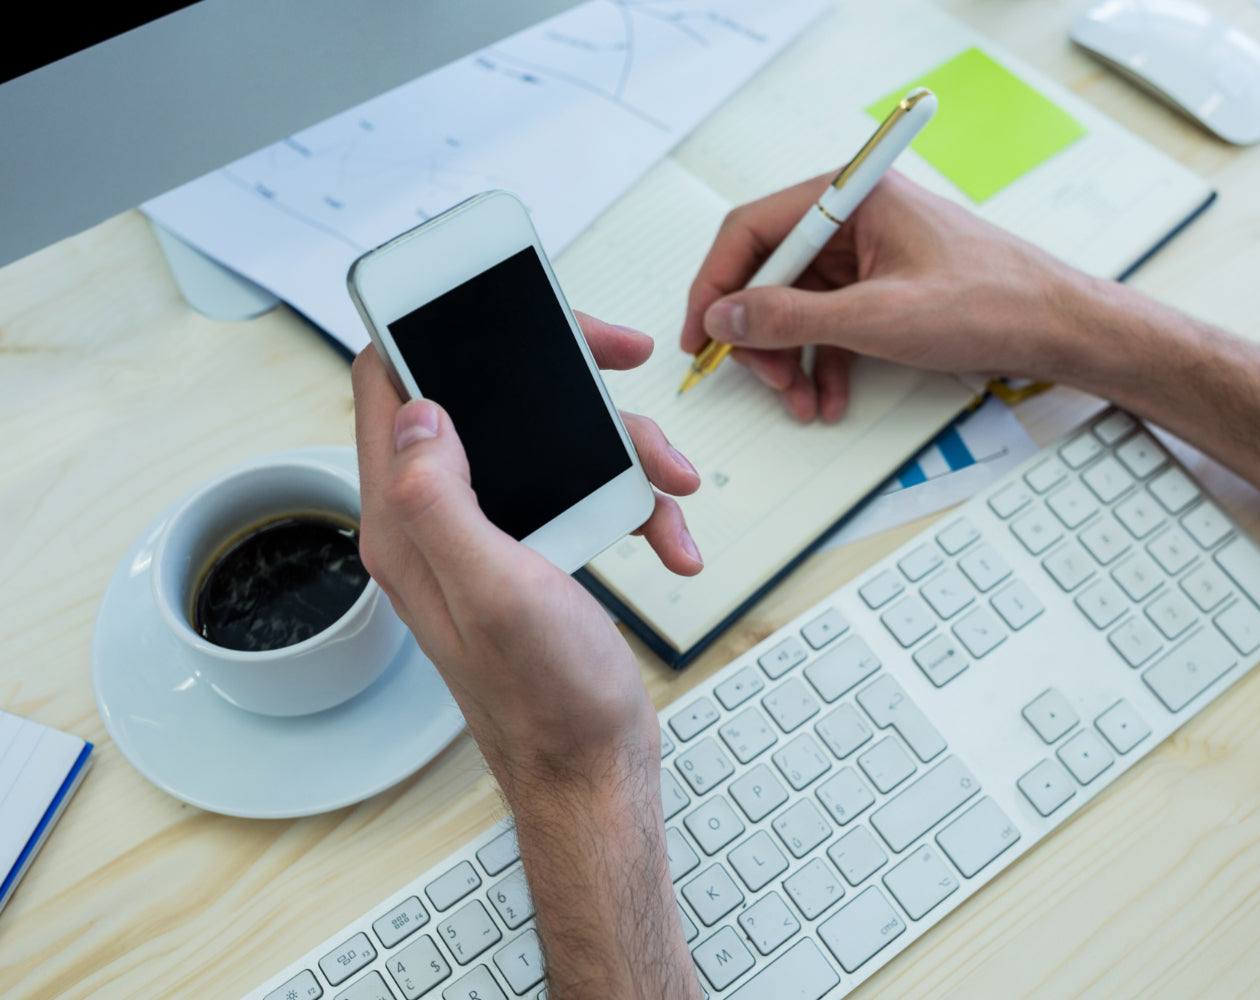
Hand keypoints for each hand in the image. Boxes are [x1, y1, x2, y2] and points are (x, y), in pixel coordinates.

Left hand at [352, 314, 700, 787]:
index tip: (491, 302)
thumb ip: (438, 498)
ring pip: (548, 441)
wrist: (593, 767)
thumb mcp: (493, 589)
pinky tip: (668, 536)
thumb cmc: (546, 698)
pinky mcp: (530, 551)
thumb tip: (418, 411)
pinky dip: (632, 502)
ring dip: (618, 448)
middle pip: (484, 399)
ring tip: (671, 482)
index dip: (432, 330)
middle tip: (618, 360)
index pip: (387, 387)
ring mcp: (486, 533)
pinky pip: (581, 492)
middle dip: (562, 377)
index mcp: (406, 520)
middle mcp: (436, 520)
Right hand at [680, 170, 1108, 421]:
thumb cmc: (990, 302)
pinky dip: (822, 362)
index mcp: (851, 196)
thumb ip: (791, 316)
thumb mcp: (878, 317)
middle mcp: (854, 217)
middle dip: (759, 333)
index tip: (701, 333)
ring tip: (798, 402)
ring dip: (789, 358)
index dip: (717, 284)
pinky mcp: (883, 288)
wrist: (1057, 328)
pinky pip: (830, 323)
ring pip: (797, 305)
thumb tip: (727, 315)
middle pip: (770, 272)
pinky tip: (826, 399)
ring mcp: (868, 254)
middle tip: (763, 379)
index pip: (752, 229)